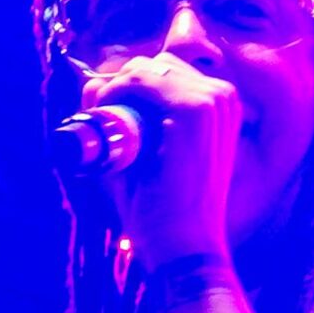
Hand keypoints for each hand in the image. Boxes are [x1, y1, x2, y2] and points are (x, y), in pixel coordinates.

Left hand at [79, 52, 241, 271]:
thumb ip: (122, 118)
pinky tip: (106, 116)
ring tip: (109, 130)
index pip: (166, 70)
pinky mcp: (195, 110)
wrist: (185, 248)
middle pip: (155, 64)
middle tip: (106, 125)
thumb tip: (91, 82)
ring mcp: (212, 100)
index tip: (112, 118)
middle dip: (123, 87)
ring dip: (116, 90)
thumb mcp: (146, 155)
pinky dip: (115, 92)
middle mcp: (222, 95)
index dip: (131, 88)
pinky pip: (140, 79)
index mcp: (219, 106)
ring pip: (145, 67)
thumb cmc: (165, 210)